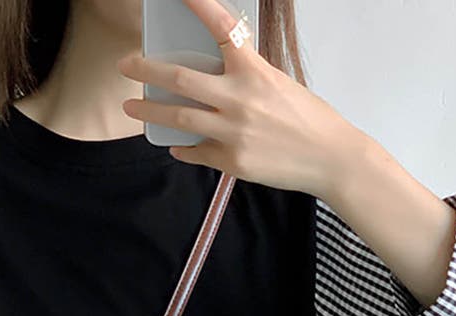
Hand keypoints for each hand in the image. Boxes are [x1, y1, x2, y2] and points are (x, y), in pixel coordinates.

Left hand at [117, 0, 363, 197]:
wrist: (329, 158)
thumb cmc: (308, 119)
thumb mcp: (278, 85)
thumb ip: (245, 79)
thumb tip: (214, 80)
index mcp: (255, 71)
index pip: (222, 29)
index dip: (199, 6)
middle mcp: (240, 99)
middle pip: (180, 79)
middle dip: (147, 70)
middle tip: (126, 66)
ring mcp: (233, 131)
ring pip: (179, 118)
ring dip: (150, 112)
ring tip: (132, 109)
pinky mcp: (232, 160)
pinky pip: (196, 152)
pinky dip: (182, 148)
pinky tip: (174, 145)